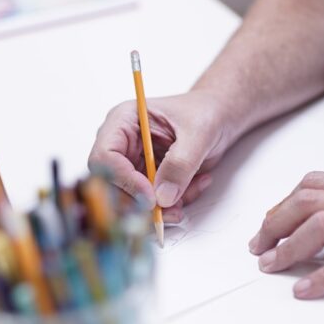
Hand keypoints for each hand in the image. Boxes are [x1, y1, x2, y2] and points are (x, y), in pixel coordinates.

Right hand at [88, 90, 232, 220]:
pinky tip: (194, 186)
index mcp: (123, 122)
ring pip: (131, 200)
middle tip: (169, 210)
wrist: (218, 119)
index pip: (105, 157)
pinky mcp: (146, 181)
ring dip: (161, 207)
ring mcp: (133, 165)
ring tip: (189, 194)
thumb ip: (180, 164)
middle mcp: (122, 145)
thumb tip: (163, 196)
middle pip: (112, 185)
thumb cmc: (205, 112)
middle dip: (141, 202)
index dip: (124, 180)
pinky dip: (173, 205)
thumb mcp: (198, 133)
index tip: (150, 197)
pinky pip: (151, 205)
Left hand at [249, 167, 323, 298]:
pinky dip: (323, 278)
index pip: (317, 184)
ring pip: (321, 226)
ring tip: (270, 267)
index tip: (269, 223)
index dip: (285, 203)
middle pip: (307, 201)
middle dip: (273, 224)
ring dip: (287, 248)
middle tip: (258, 248)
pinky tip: (306, 291)